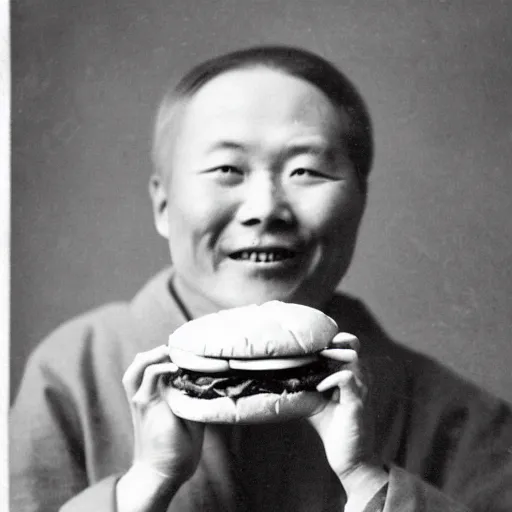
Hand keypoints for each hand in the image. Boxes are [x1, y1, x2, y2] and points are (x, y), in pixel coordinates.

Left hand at [117, 345, 204, 510]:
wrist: (157, 474)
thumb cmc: (178, 454)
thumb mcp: (192, 428)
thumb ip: (190, 401)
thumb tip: (194, 379)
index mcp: (155, 404)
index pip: (157, 371)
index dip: (172, 362)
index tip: (187, 360)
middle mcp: (142, 400)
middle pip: (140, 367)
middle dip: (156, 354)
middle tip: (176, 351)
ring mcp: (137, 402)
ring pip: (133, 371)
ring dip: (147, 357)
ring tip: (166, 353)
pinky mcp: (137, 406)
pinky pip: (134, 379)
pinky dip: (144, 367)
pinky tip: (160, 365)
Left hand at [308, 333, 387, 508]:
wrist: (350, 459)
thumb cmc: (333, 428)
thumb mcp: (315, 402)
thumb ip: (306, 386)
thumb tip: (282, 375)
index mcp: (351, 375)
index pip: (348, 346)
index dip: (333, 339)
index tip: (314, 342)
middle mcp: (359, 379)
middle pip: (353, 345)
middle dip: (335, 341)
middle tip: (316, 348)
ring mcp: (361, 390)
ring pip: (353, 358)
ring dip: (333, 357)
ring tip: (317, 361)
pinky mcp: (358, 403)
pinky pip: (348, 379)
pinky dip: (332, 379)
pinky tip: (320, 388)